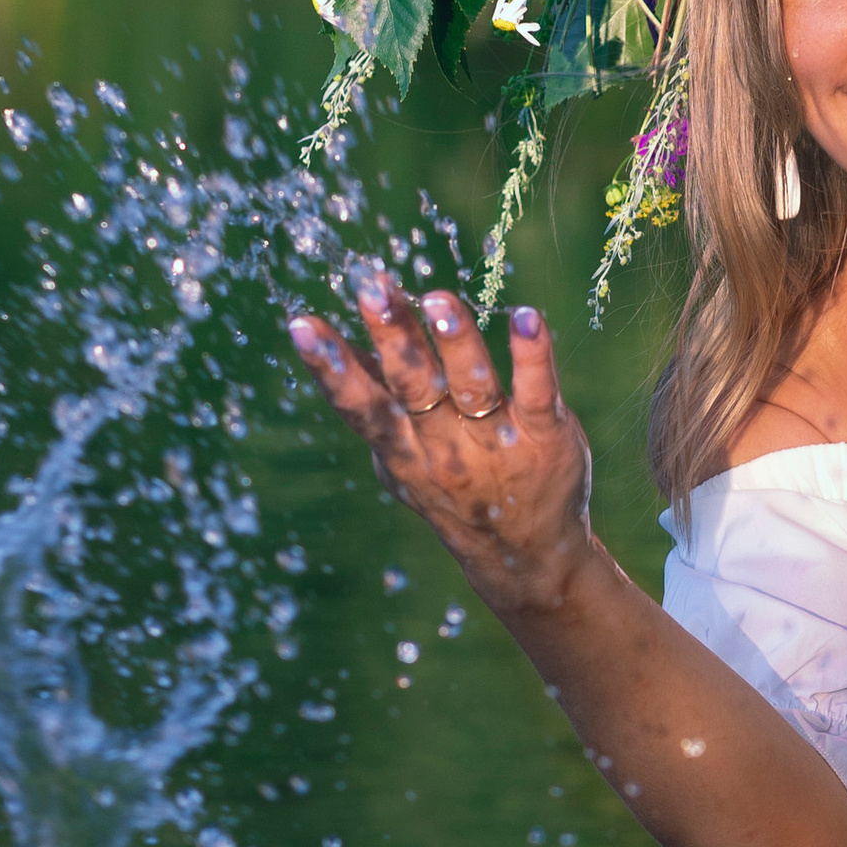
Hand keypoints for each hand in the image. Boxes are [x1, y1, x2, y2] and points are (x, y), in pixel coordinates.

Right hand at [286, 269, 595, 617]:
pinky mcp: (544, 434)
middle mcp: (445, 446)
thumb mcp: (403, 464)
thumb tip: (339, 348)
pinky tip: (527, 317)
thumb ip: (376, 410)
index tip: (302, 325)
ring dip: (455, 340)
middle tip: (372, 288)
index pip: (360, 405)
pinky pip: (537, 390)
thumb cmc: (455, 495)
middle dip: (391, 335)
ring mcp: (496, 440)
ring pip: (472, 385)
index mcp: (404, 451)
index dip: (330, 366)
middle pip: (412, 386)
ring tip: (439, 299)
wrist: (525, 557)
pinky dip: (533, 354)